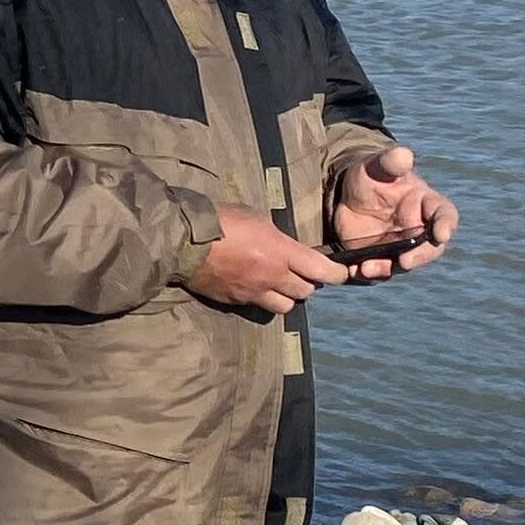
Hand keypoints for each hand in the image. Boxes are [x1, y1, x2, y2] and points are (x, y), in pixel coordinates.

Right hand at [185, 204, 346, 314]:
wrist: (185, 241)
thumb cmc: (220, 221)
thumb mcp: (256, 218)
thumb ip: (277, 237)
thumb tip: (287, 246)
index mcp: (281, 251)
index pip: (321, 270)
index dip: (335, 274)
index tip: (340, 273)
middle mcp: (272, 275)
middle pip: (306, 291)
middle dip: (308, 283)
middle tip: (301, 274)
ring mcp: (254, 291)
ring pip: (286, 305)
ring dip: (287, 296)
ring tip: (279, 285)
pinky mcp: (237, 300)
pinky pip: (259, 305)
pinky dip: (263, 299)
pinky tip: (254, 286)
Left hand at [332, 144, 457, 277]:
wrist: (346, 194)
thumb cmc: (371, 176)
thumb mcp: (376, 166)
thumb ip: (390, 161)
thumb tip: (404, 153)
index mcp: (426, 204)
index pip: (445, 215)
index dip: (446, 225)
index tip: (442, 233)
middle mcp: (419, 229)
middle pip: (430, 248)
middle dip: (419, 256)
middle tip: (404, 261)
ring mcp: (401, 246)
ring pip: (403, 264)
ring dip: (388, 268)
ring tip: (367, 268)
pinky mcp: (381, 257)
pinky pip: (380, 270)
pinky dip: (369, 273)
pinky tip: (354, 270)